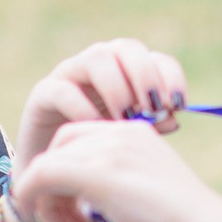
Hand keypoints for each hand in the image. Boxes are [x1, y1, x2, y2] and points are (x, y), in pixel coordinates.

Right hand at [13, 40, 187, 188]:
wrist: (55, 172)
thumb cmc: (99, 151)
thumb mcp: (131, 139)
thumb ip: (151, 126)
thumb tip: (173, 119)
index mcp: (129, 72)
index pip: (156, 59)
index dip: (170, 76)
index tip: (178, 105)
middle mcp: (101, 64)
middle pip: (127, 49)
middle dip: (145, 76)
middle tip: (153, 108)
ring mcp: (70, 74)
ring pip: (97, 59)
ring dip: (117, 88)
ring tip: (126, 119)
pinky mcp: (43, 93)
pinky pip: (62, 90)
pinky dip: (82, 107)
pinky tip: (96, 129)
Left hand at [13, 119, 221, 221]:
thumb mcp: (145, 195)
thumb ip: (114, 188)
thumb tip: (80, 211)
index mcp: (134, 133)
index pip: (76, 141)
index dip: (66, 179)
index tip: (83, 218)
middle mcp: (120, 133)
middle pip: (58, 150)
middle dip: (53, 191)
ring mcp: (110, 151)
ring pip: (47, 166)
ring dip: (50, 207)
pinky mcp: (100, 174)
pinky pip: (41, 175)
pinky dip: (33, 200)